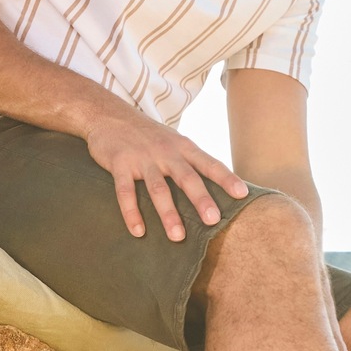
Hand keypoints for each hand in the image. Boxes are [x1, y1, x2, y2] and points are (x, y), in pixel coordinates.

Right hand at [84, 108, 250, 240]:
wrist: (108, 114)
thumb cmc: (148, 135)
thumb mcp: (173, 141)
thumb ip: (191, 161)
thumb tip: (218, 186)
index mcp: (183, 146)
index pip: (209, 163)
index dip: (226, 178)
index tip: (242, 194)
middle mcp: (165, 152)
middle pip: (186, 177)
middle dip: (201, 199)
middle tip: (213, 220)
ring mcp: (142, 158)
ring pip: (158, 188)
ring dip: (168, 213)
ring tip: (178, 236)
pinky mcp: (120, 164)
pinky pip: (125, 192)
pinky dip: (131, 213)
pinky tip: (138, 231)